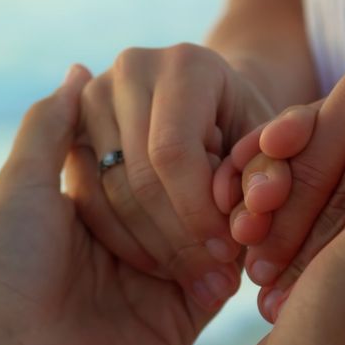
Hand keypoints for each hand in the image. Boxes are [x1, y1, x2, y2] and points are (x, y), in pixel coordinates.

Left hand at [0, 65, 225, 344]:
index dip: (174, 142)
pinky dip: (238, 253)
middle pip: (190, 186)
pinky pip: (227, 275)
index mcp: (94, 198)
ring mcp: (164, 271)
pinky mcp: (186, 311)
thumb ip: (55, 121)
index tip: (191, 128)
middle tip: (222, 174)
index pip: (153, 152)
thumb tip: (79, 67)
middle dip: (203, 181)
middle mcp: (133, 231)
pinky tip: (238, 236)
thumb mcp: (23, 177)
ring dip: (223, 215)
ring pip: (215, 225)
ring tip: (234, 206)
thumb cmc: (7, 260)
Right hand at [75, 43, 273, 308]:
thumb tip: (259, 202)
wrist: (215, 113)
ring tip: (195, 278)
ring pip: (108, 195)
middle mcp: (130, 69)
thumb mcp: (273, 152)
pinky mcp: (71, 130)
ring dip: (153, 249)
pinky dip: (124, 242)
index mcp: (185, 64)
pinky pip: (87, 201)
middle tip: (213, 280)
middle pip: (138, 177)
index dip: (198, 214)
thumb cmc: (252, 136)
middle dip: (178, 239)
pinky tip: (162, 265)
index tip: (227, 257)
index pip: (174, 153)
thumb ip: (272, 174)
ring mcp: (93, 97)